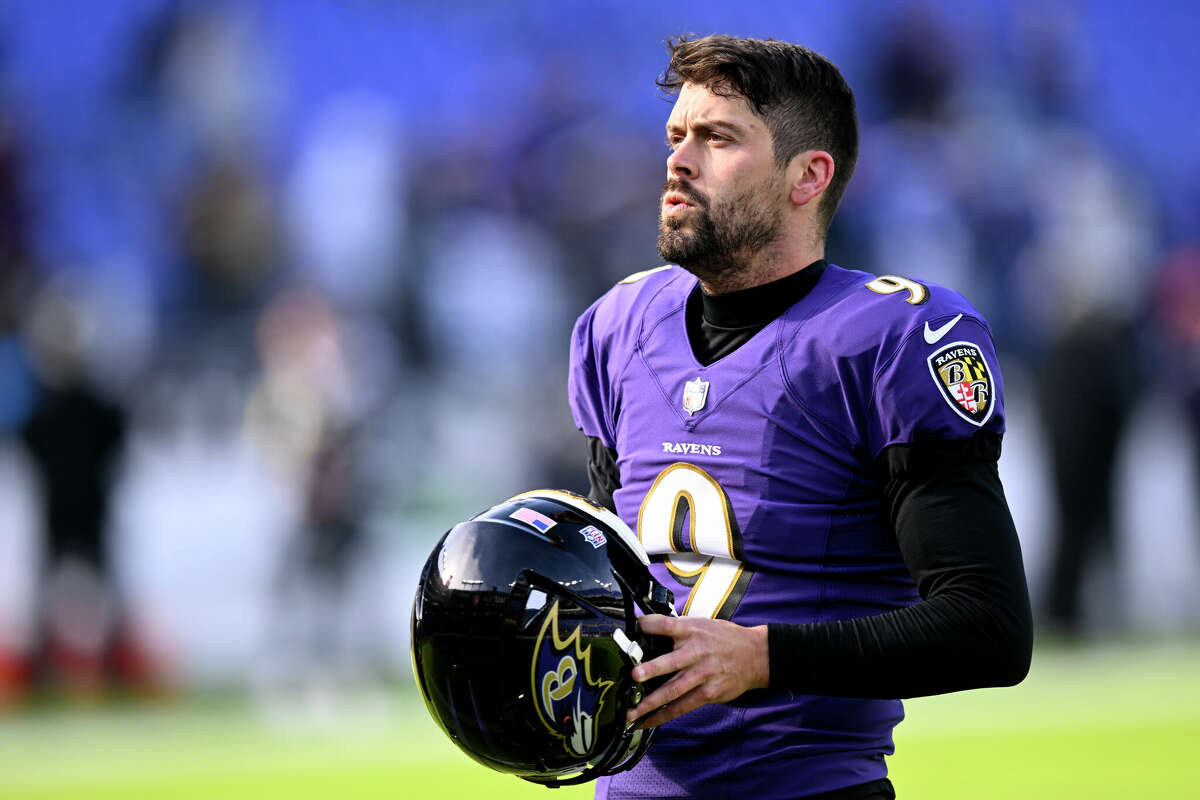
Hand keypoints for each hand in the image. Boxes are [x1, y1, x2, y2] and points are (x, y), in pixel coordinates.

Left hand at [626, 614, 768, 728]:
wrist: (755, 656)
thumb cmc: (723, 639)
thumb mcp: (702, 624)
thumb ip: (678, 629)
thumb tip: (646, 630)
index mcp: (692, 631)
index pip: (667, 625)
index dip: (649, 625)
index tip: (634, 628)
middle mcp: (697, 652)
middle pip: (671, 662)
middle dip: (652, 670)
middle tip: (634, 676)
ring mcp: (703, 675)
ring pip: (674, 690)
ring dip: (651, 702)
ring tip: (631, 712)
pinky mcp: (708, 693)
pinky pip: (682, 707)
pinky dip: (663, 715)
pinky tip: (647, 721)